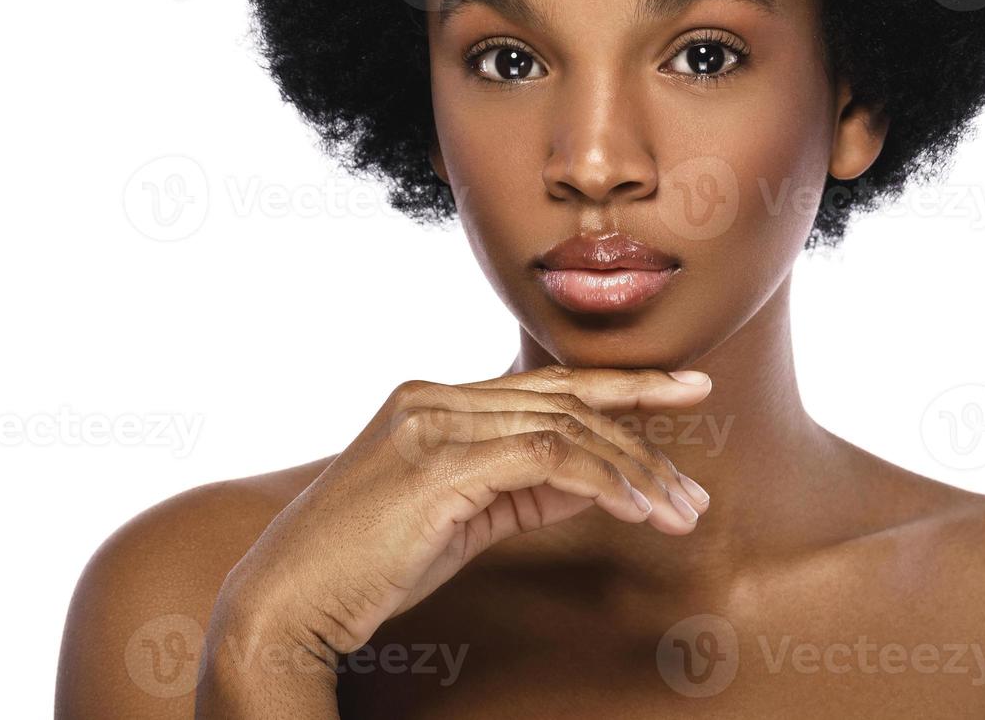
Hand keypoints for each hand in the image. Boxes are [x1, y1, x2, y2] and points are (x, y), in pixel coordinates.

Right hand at [199, 364, 713, 708]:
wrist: (289, 598)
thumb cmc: (367, 568)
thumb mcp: (458, 519)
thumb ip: (521, 487)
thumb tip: (598, 479)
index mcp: (432, 400)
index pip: (546, 386)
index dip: (623, 386)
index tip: (685, 389)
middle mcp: (433, 397)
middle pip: (564, 401)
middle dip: (643, 435)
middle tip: (695, 487)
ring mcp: (433, 423)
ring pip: (563, 426)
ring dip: (634, 471)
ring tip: (679, 511)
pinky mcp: (439, 462)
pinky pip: (545, 459)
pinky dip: (602, 481)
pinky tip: (637, 509)